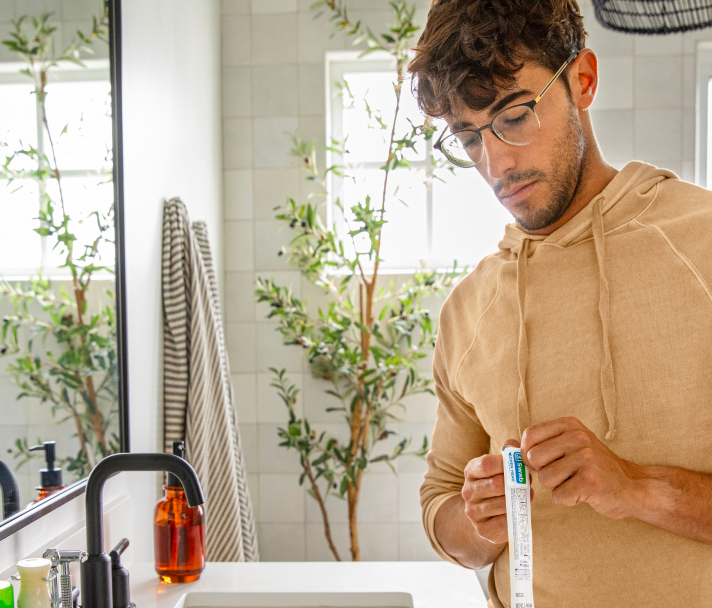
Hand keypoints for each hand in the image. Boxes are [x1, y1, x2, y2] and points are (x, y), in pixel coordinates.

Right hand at [462, 439, 533, 544]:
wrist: (483, 515)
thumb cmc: (496, 484)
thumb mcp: (498, 466)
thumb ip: (507, 453)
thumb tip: (514, 445)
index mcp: (470, 471)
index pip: (486, 464)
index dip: (506, 464)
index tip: (519, 466)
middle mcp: (468, 491)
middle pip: (496, 484)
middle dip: (517, 484)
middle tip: (528, 483)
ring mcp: (473, 512)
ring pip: (502, 504)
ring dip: (519, 500)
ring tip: (527, 496)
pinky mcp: (482, 530)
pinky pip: (505, 523)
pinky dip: (515, 516)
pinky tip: (517, 511)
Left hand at [520, 417, 641, 518]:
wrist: (631, 487)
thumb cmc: (592, 467)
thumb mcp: (570, 444)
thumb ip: (542, 444)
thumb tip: (508, 449)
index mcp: (569, 425)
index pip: (529, 436)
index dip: (529, 453)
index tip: (545, 461)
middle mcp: (578, 437)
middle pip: (533, 459)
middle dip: (544, 472)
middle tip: (566, 474)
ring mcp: (586, 459)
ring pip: (545, 479)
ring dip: (557, 487)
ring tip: (576, 482)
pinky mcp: (591, 482)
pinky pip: (559, 496)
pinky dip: (568, 500)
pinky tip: (584, 493)